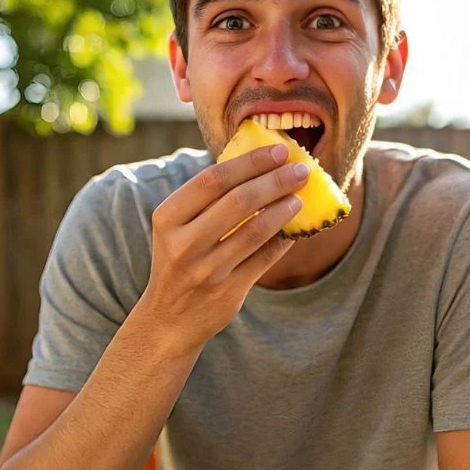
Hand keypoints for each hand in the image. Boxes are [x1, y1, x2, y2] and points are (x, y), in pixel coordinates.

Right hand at [136, 144, 308, 352]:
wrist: (169, 320)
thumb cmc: (180, 261)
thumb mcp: (177, 228)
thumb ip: (207, 200)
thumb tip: (259, 164)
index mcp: (168, 218)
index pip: (213, 179)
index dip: (250, 162)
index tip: (278, 150)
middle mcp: (184, 244)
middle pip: (239, 202)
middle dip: (276, 181)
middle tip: (302, 169)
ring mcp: (207, 270)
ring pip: (256, 231)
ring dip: (284, 209)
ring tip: (300, 197)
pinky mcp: (228, 292)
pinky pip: (265, 258)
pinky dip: (284, 239)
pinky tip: (296, 227)